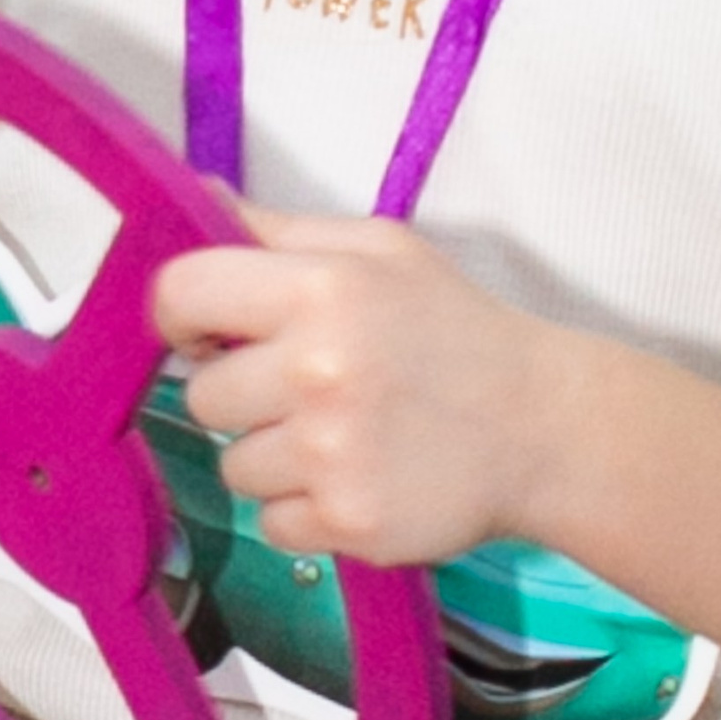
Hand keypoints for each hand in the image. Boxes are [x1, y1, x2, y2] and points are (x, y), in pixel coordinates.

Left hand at [157, 206, 552, 565]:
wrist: (541, 425)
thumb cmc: (454, 328)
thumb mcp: (378, 250)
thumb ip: (277, 229)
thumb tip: (192, 196)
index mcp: (318, 288)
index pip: (178, 293)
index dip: (181, 315)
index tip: (209, 331)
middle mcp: (316, 370)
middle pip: (201, 395)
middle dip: (244, 395)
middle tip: (307, 388)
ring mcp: (330, 453)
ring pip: (233, 467)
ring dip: (274, 458)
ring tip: (341, 435)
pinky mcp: (346, 521)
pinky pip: (271, 523)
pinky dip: (304, 510)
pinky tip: (356, 477)